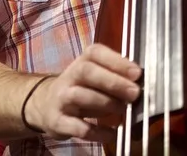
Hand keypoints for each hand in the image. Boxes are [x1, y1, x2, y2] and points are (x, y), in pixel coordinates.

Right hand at [26, 44, 140, 142]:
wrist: (46, 104)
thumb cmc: (81, 86)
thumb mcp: (95, 75)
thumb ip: (115, 75)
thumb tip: (140, 82)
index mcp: (83, 60)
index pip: (96, 53)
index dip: (117, 61)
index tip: (137, 73)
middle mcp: (70, 75)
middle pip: (88, 72)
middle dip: (113, 82)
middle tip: (134, 93)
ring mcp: (61, 98)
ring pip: (80, 96)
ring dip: (105, 103)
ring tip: (123, 110)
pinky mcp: (57, 121)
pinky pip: (77, 127)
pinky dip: (97, 131)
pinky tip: (112, 133)